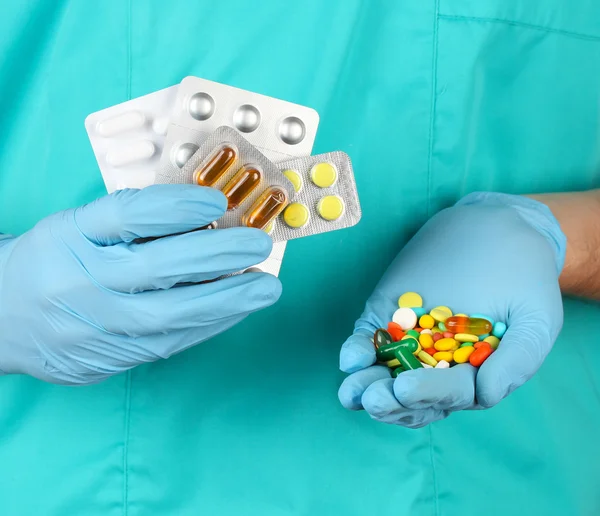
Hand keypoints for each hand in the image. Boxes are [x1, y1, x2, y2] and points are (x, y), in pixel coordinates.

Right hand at [0, 185, 280, 384]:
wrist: (2, 319)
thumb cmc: (55, 261)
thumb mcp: (79, 225)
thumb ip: (133, 220)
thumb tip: (206, 214)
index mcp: (71, 236)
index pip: (126, 215)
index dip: (176, 207)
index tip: (217, 200)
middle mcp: (81, 281)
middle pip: (155, 267)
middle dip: (216, 256)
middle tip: (258, 244)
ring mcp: (94, 326)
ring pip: (167, 316)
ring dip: (226, 301)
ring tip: (266, 288)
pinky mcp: (106, 359)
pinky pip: (168, 343)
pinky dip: (209, 325)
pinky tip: (237, 310)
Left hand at [338, 193, 565, 427]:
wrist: (501, 229)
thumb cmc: (524, 279)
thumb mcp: (536, 318)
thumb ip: (519, 359)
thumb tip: (486, 395)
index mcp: (475, 374)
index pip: (450, 394)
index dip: (430, 394)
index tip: (407, 389)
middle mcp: (439, 365)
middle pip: (412, 396)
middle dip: (392, 402)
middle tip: (375, 399)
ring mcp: (411, 341)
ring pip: (385, 373)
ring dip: (367, 385)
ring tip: (352, 392)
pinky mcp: (391, 316)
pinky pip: (371, 339)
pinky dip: (359, 350)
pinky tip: (351, 358)